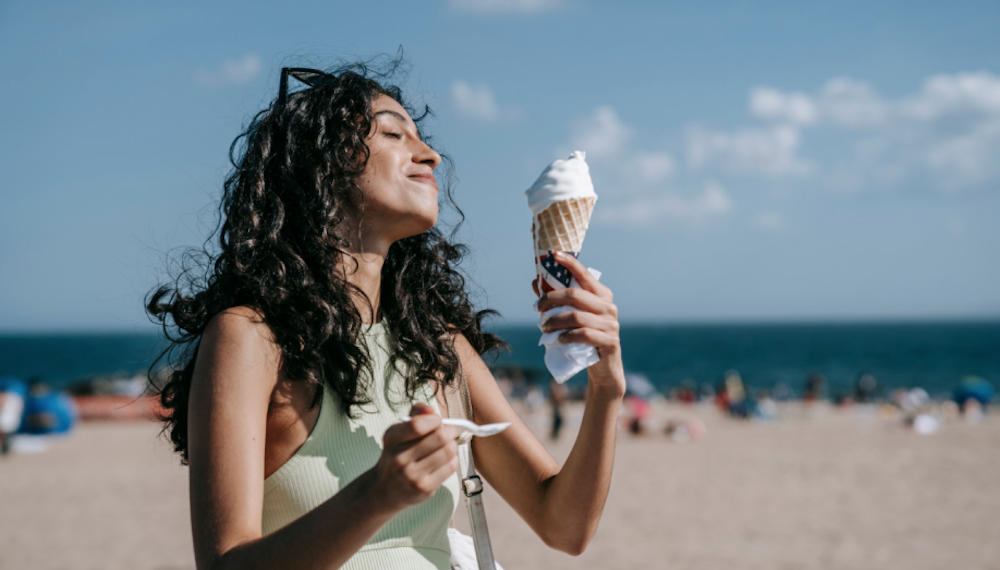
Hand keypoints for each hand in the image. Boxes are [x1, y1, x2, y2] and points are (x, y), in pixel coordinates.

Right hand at [370, 403, 458, 511]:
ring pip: (448, 451)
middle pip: (439, 437)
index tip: (437, 421)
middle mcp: (399, 458)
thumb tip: (430, 409)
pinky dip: (453, 459)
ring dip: (453, 444)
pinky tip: (446, 459)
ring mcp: (412, 475)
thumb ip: (415, 416)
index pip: (417, 425)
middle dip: (450, 430)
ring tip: (447, 445)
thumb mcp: (398, 433)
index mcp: (391, 439)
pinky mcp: (424, 488)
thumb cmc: (397, 455)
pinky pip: (450, 466)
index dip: (434, 420)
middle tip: (450, 431)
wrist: (384, 490)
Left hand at [533, 252, 624, 396]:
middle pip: (576, 295)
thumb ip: (557, 300)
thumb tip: (536, 282)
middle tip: (537, 307)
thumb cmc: (585, 338)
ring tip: (544, 327)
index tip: (554, 254)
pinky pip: (584, 335)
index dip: (570, 263)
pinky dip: (567, 336)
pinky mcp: (610, 342)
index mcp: (602, 295)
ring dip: (555, 321)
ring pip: (577, 316)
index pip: (585, 274)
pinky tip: (559, 339)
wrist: (604, 368)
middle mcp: (609, 306)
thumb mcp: (572, 317)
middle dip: (552, 299)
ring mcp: (611, 324)